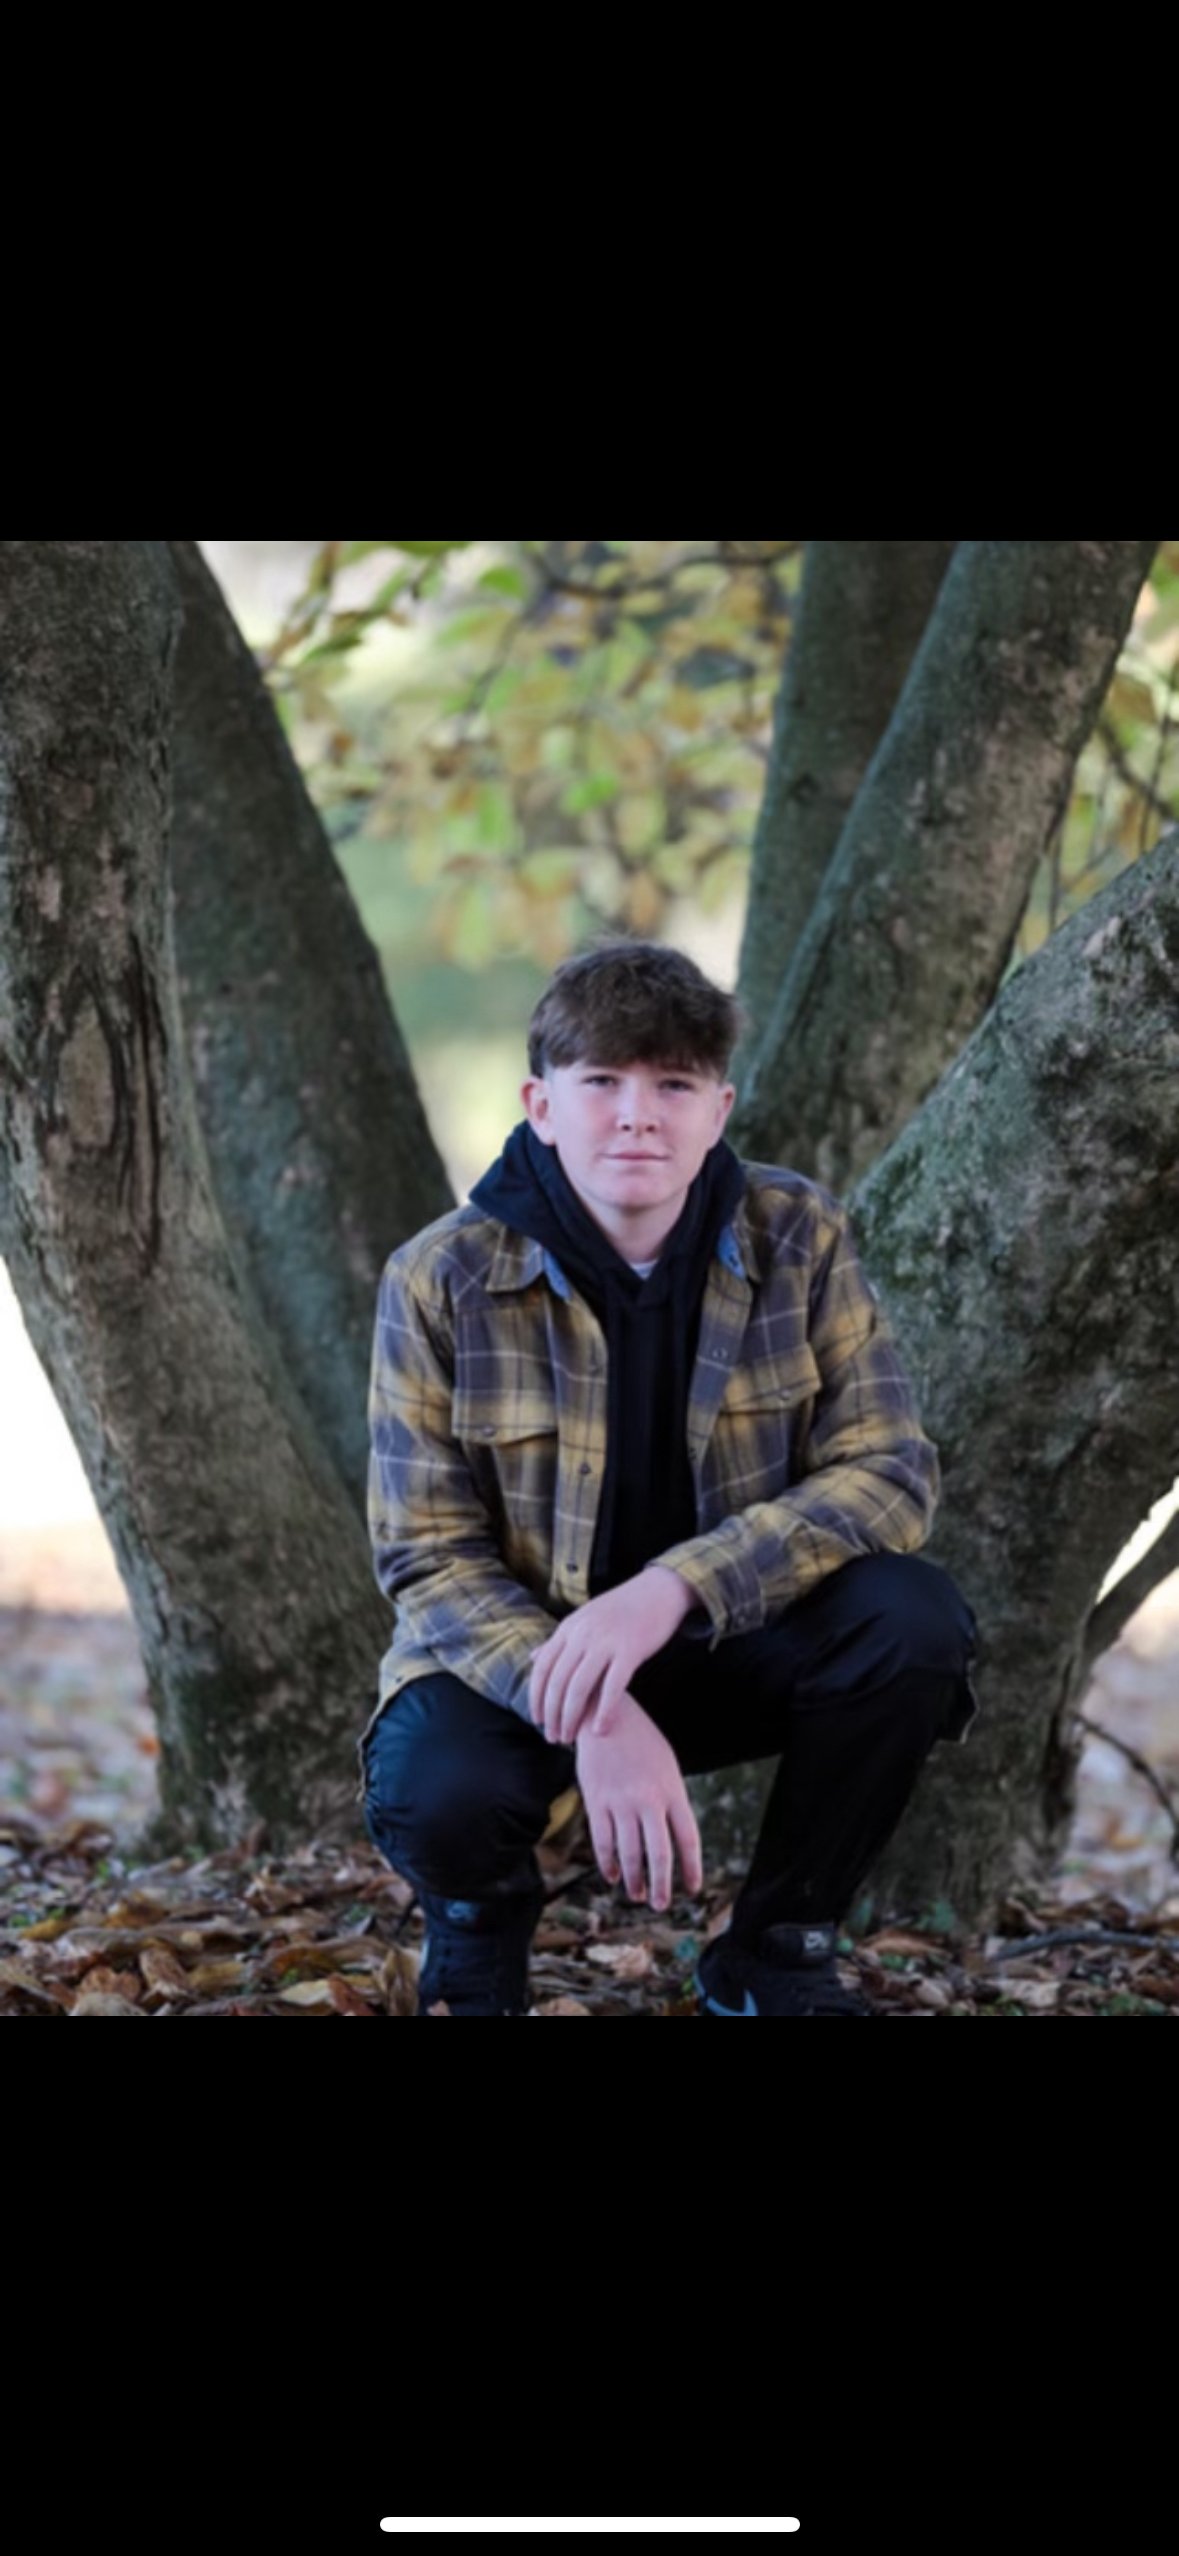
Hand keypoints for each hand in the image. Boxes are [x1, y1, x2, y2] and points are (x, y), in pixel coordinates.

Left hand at [529, 1567, 696, 1748]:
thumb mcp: (583, 1619)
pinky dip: (604, 1712)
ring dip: (571, 1718)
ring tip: (570, 1738)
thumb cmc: (621, 1609)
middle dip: (552, 1715)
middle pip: (557, 1682)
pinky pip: (612, 1687)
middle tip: (553, 1738)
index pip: (542, 1668)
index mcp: (568, 1628)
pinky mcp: (630, 1650)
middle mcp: (582, 1634)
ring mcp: (605, 1642)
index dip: (536, 1697)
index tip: (537, 1720)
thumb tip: (534, 1657)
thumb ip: (559, 1640)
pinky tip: (601, 1730)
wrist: (658, 1590)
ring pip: (579, 1687)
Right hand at [576, 1695, 703, 1912]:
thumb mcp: (667, 1766)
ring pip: (629, 1852)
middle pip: (658, 1854)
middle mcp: (648, 1800)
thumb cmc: (641, 1742)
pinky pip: (602, 1841)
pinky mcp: (596, 1801)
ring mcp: (620, 1802)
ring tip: (636, 1896)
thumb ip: (671, 1802)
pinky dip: (608, 1863)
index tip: (692, 1889)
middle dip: (660, 1885)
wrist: (604, 1714)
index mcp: (673, 1790)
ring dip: (633, 1880)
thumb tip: (674, 1840)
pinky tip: (613, 1876)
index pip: (688, 1839)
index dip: (691, 1868)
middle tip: (661, 1905)